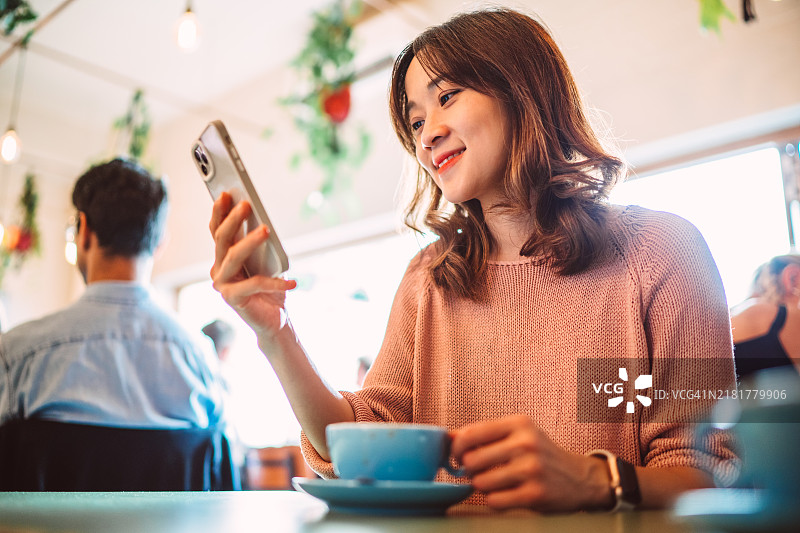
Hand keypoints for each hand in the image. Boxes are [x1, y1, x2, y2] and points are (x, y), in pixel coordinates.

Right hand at [209, 192, 296, 346]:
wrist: (275, 321)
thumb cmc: (271, 290)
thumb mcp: (267, 263)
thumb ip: (260, 246)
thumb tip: (263, 224)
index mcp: (224, 258)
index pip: (217, 230)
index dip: (219, 212)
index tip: (227, 194)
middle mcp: (218, 270)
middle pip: (221, 239)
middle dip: (233, 219)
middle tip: (246, 205)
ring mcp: (223, 285)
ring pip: (233, 256)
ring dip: (249, 241)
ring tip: (265, 229)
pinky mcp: (233, 299)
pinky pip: (255, 284)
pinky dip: (276, 282)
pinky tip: (292, 282)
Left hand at [450, 414, 612, 511]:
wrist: (581, 478)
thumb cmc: (542, 454)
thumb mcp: (518, 434)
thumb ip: (484, 435)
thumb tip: (447, 438)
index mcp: (519, 424)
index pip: (471, 433)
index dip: (456, 448)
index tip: (456, 456)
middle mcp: (526, 443)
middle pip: (472, 460)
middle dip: (469, 470)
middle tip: (478, 472)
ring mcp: (532, 469)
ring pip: (481, 482)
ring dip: (482, 486)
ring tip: (496, 483)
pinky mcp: (535, 494)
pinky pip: (494, 501)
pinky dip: (494, 500)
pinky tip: (506, 494)